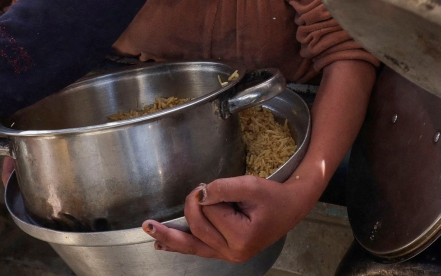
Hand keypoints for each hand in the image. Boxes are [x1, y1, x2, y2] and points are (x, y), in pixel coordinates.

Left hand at [144, 176, 314, 262]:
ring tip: (149, 229)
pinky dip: (179, 245)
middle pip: (198, 228)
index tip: (214, 185)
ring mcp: (227, 255)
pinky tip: (162, 244)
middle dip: (192, 206)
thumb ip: (224, 188)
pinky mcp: (224, 252)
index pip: (210, 213)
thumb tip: (200, 195)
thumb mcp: (252, 186)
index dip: (208, 195)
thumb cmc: (273, 196)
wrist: (291, 208)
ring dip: (169, 236)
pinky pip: (197, 249)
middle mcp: (233, 252)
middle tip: (198, 189)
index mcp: (242, 238)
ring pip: (192, 245)